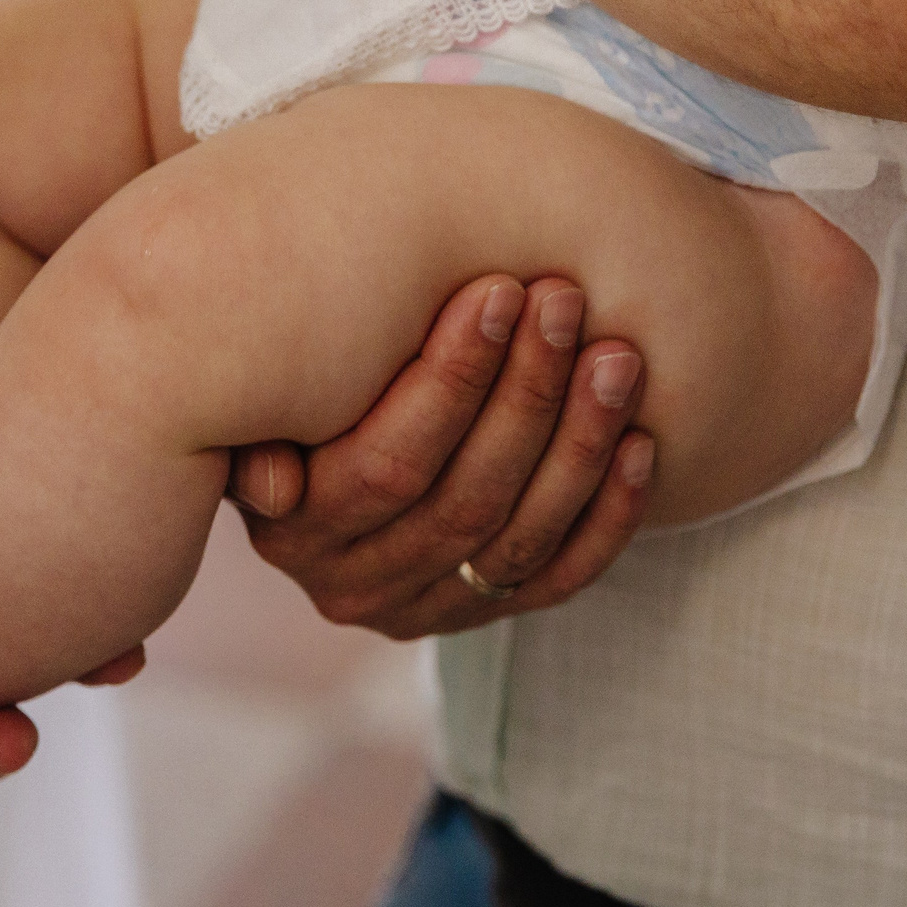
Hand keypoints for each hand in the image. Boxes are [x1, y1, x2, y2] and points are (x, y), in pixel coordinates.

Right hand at [231, 275, 652, 637]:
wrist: (321, 441)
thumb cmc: (304, 381)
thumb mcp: (267, 391)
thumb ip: (268, 412)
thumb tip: (271, 485)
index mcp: (294, 532)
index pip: (387, 465)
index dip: (450, 380)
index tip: (499, 293)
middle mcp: (354, 587)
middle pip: (464, 500)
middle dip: (526, 395)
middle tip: (567, 305)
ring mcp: (425, 608)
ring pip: (520, 536)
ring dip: (578, 444)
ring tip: (617, 358)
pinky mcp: (485, 612)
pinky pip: (561, 576)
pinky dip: (609, 514)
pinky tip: (639, 443)